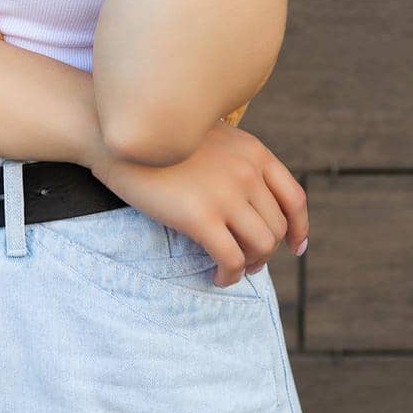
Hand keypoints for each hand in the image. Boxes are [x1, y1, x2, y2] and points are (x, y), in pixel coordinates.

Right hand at [86, 119, 308, 287]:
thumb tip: (247, 198)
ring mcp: (226, 193)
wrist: (113, 135)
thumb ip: (233, 160)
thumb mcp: (208, 136)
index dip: (299, 228)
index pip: (295, 197)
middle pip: (277, 227)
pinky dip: (229, 275)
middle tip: (245, 261)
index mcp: (252, 151)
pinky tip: (216, 277)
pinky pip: (231, 259)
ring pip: (261, 247)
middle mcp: (247, 171)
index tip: (295, 248)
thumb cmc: (154, 139)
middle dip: (264, 251)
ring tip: (230, 269)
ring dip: (249, 265)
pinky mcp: (200, 217)